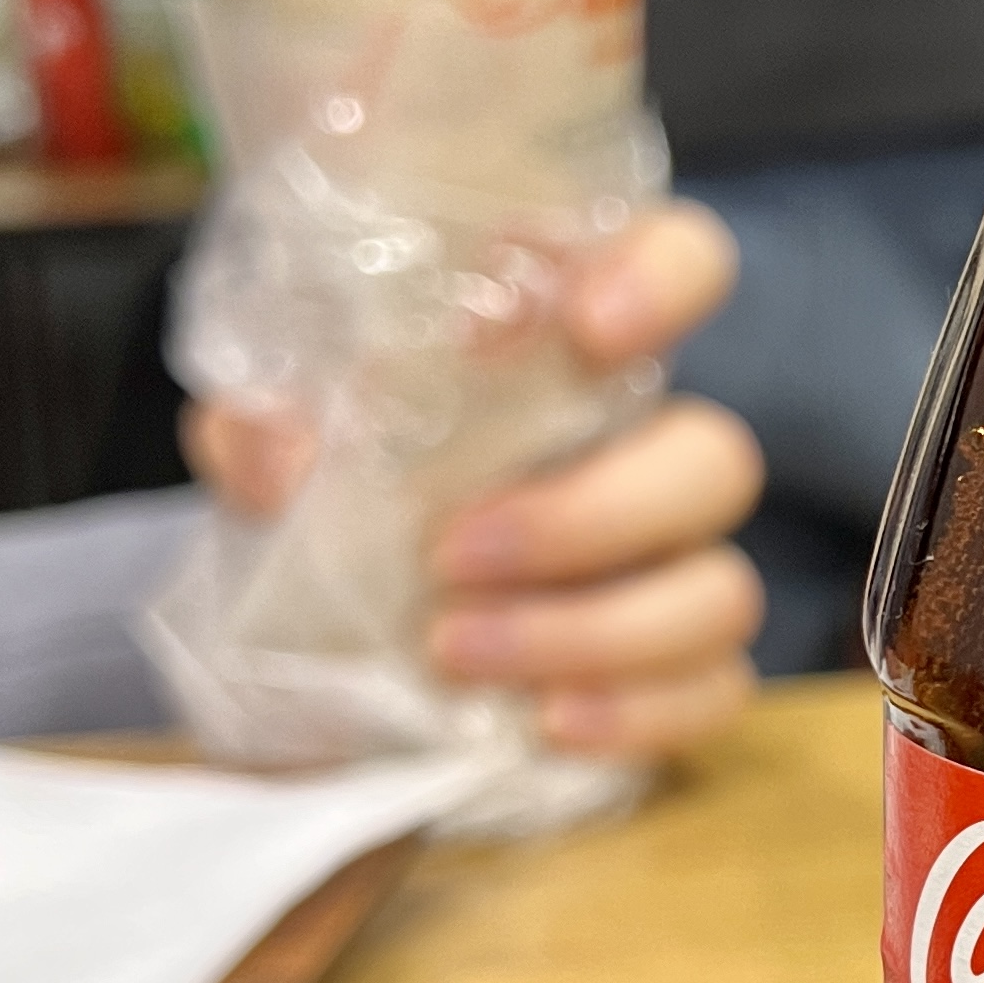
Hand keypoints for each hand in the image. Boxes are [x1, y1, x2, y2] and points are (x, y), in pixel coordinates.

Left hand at [186, 200, 769, 757]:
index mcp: (570, 354)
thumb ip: (262, 431)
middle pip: (715, 460)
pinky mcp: (675, 677)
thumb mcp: (269, 455)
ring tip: (456, 650)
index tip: (582, 330)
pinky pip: (713, 695)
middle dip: (591, 514)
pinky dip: (634, 712)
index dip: (661, 282)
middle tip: (454, 553)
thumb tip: (280, 446)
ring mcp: (673, 570)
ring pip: (721, 592)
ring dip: (595, 629)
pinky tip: (545, 719)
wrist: (315, 660)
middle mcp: (645, 452)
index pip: (680, 263)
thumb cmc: (329, 513)